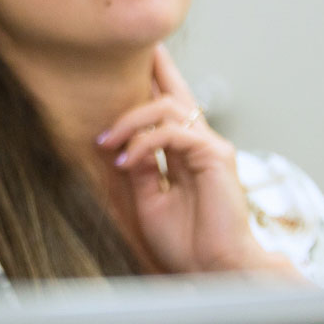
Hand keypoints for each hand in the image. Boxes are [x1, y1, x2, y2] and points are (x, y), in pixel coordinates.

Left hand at [94, 45, 299, 279]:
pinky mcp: (216, 156)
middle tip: (128, 54)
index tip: (139, 60)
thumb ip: (142, 169)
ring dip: (130, 120)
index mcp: (186, 154)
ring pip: (167, 108)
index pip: (169, 109)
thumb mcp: (151, 200)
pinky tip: (126, 159)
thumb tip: (125, 143)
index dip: (155, 81)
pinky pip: (173, 133)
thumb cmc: (188, 243)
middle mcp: (201, 144)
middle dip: (155, 68)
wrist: (213, 269)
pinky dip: (145, 142)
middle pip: (175, 94)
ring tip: (107, 141)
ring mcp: (210, 147)